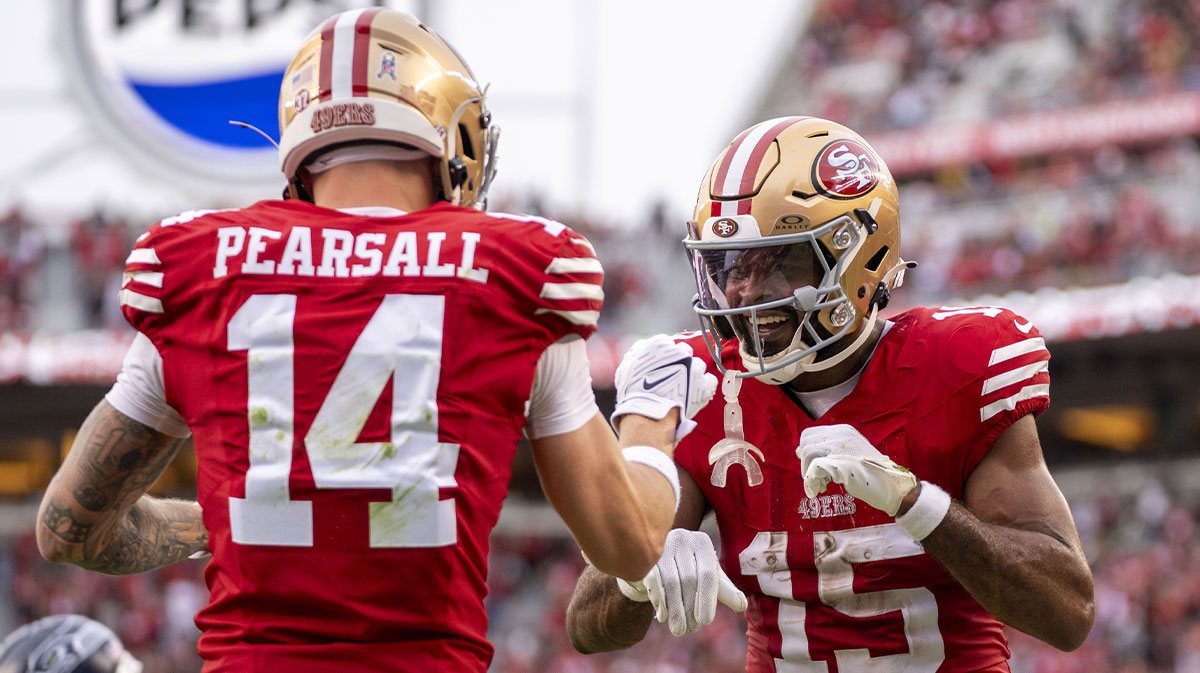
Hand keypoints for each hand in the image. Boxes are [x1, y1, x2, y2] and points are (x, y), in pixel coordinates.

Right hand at [611, 335, 716, 441]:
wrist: (649, 415)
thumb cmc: (634, 394)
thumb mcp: (627, 369)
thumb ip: (636, 354)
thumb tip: (642, 348)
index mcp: (660, 345)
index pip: (666, 343)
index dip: (664, 355)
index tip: (662, 365)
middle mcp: (680, 352)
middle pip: (683, 352)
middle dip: (680, 362)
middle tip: (672, 377)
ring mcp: (695, 368)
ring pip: (698, 365)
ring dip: (692, 374)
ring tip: (684, 388)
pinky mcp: (705, 385)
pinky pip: (709, 381)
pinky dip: (704, 386)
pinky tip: (696, 393)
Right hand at [616, 529, 746, 635]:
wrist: (657, 560)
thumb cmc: (690, 569)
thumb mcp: (709, 577)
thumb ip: (725, 590)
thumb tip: (742, 605)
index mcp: (702, 542)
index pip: (707, 574)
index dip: (706, 600)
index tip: (705, 622)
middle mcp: (682, 538)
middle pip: (688, 580)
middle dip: (690, 608)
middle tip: (691, 629)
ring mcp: (661, 546)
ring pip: (670, 583)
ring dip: (676, 610)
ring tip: (679, 629)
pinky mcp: (645, 556)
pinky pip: (653, 582)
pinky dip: (660, 603)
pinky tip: (664, 616)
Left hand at [797, 424, 917, 515]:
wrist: (892, 487)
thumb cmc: (871, 474)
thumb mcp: (849, 455)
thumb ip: (829, 451)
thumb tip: (799, 451)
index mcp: (843, 431)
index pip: (809, 434)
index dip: (805, 451)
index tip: (809, 466)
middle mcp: (841, 435)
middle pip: (806, 443)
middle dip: (805, 463)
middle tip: (815, 478)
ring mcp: (840, 448)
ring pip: (808, 454)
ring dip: (807, 473)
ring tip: (821, 486)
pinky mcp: (839, 464)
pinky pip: (813, 469)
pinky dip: (810, 482)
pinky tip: (817, 491)